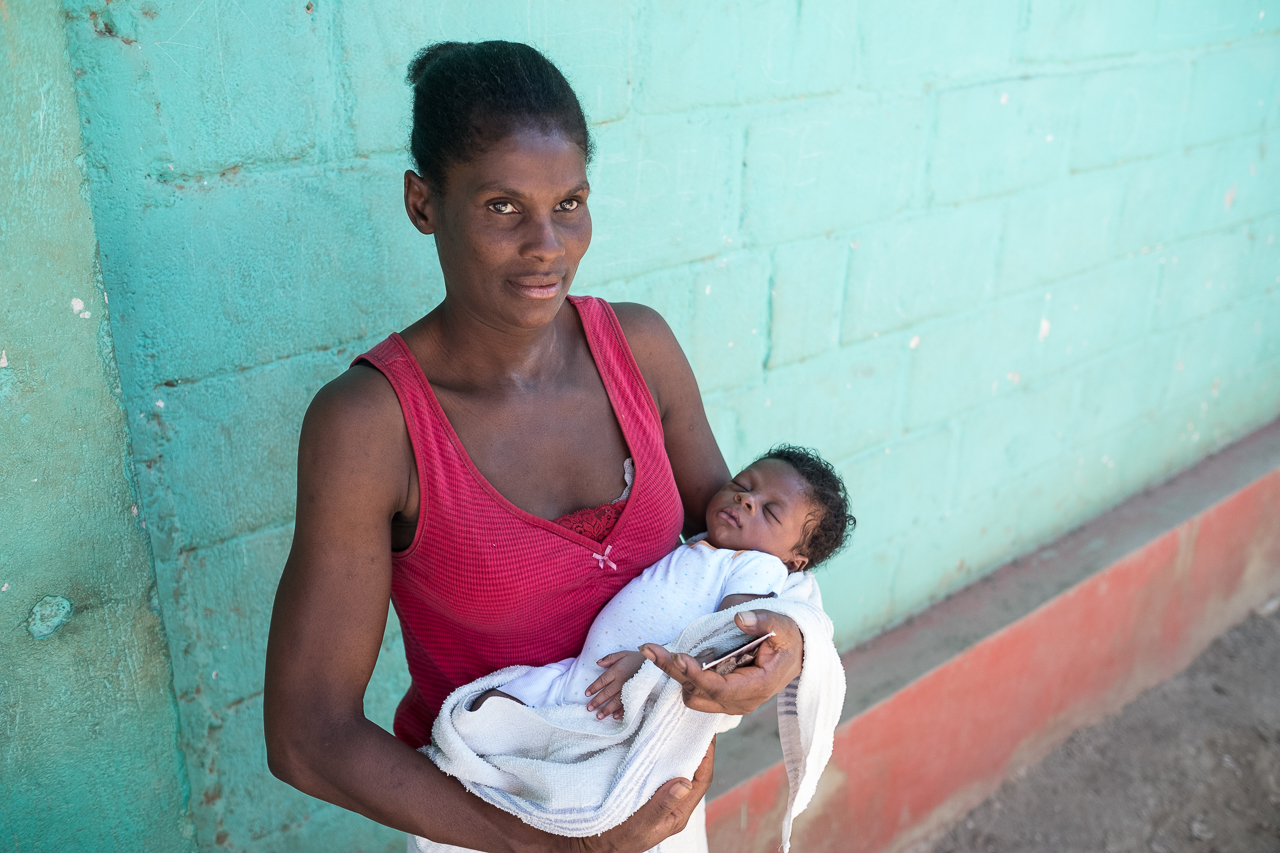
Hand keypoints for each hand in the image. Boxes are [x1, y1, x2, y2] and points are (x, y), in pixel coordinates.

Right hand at [567, 736, 714, 852]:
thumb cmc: (616, 840)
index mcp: (678, 814)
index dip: (707, 756)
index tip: (706, 733)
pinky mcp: (646, 792)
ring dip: (679, 749)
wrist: (591, 845)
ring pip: (677, 769)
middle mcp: (674, 805)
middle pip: (693, 772)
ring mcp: (660, 798)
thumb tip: (686, 783)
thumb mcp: (640, 825)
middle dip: (695, 747)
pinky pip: (660, 770)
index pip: (701, 780)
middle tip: (693, 722)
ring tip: (678, 726)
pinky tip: (656, 741)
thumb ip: (662, 805)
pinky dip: (661, 754)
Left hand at [586, 650, 645, 719]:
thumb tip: (597, 663)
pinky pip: (629, 704)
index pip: (602, 680)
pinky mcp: (637, 694)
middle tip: (589, 709)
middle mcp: (622, 681)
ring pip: (616, 701)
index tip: (587, 694)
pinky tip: (616, 716)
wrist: (655, 663)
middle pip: (607, 693)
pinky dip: (622, 711)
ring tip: (599, 716)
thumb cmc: (637, 658)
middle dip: (597, 701)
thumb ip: (610, 658)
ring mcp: (630, 689)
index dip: (594, 687)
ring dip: (607, 709)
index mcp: (617, 670)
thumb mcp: (623, 654)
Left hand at [640, 610, 802, 714]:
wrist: (798, 656)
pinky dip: (682, 676)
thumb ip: (764, 621)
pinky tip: (670, 656)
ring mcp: (731, 703)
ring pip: (692, 696)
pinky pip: (695, 693)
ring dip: (674, 674)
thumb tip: (739, 618)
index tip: (677, 657)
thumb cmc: (789, 639)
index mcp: (758, 686)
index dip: (696, 675)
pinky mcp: (723, 698)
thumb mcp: (783, 626)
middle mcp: (741, 702)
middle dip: (672, 671)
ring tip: (655, 650)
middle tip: (648, 648)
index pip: (720, 688)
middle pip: (697, 693)